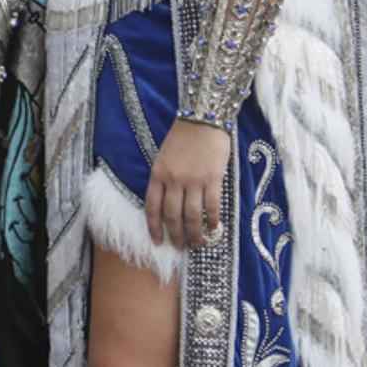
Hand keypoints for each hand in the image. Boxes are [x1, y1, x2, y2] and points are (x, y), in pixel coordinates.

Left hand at [145, 118, 230, 249]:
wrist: (203, 119)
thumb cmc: (183, 137)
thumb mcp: (164, 157)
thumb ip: (164, 179)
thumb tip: (168, 205)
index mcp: (158, 174)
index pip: (152, 207)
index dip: (153, 227)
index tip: (157, 241)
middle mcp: (174, 180)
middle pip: (172, 215)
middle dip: (175, 235)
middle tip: (179, 246)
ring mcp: (193, 181)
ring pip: (191, 216)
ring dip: (194, 233)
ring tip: (198, 243)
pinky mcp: (212, 179)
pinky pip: (211, 206)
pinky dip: (212, 220)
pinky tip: (214, 228)